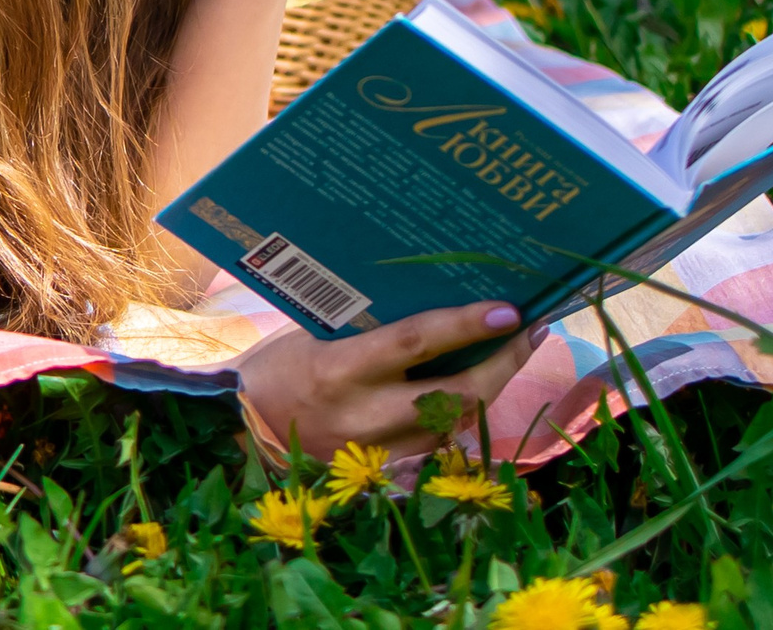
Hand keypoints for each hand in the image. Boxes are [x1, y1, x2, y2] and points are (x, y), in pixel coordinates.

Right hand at [235, 303, 539, 462]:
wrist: (242, 433)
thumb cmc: (278, 368)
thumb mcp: (312, 334)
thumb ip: (365, 326)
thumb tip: (426, 296)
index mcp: (338, 371)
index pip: (414, 344)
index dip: (465, 326)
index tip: (508, 309)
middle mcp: (363, 417)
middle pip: (453, 397)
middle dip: (501, 364)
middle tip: (529, 332)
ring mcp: (377, 453)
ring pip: (454, 426)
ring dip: (491, 390)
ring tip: (514, 353)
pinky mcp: (383, 476)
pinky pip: (437, 447)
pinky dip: (461, 417)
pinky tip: (479, 391)